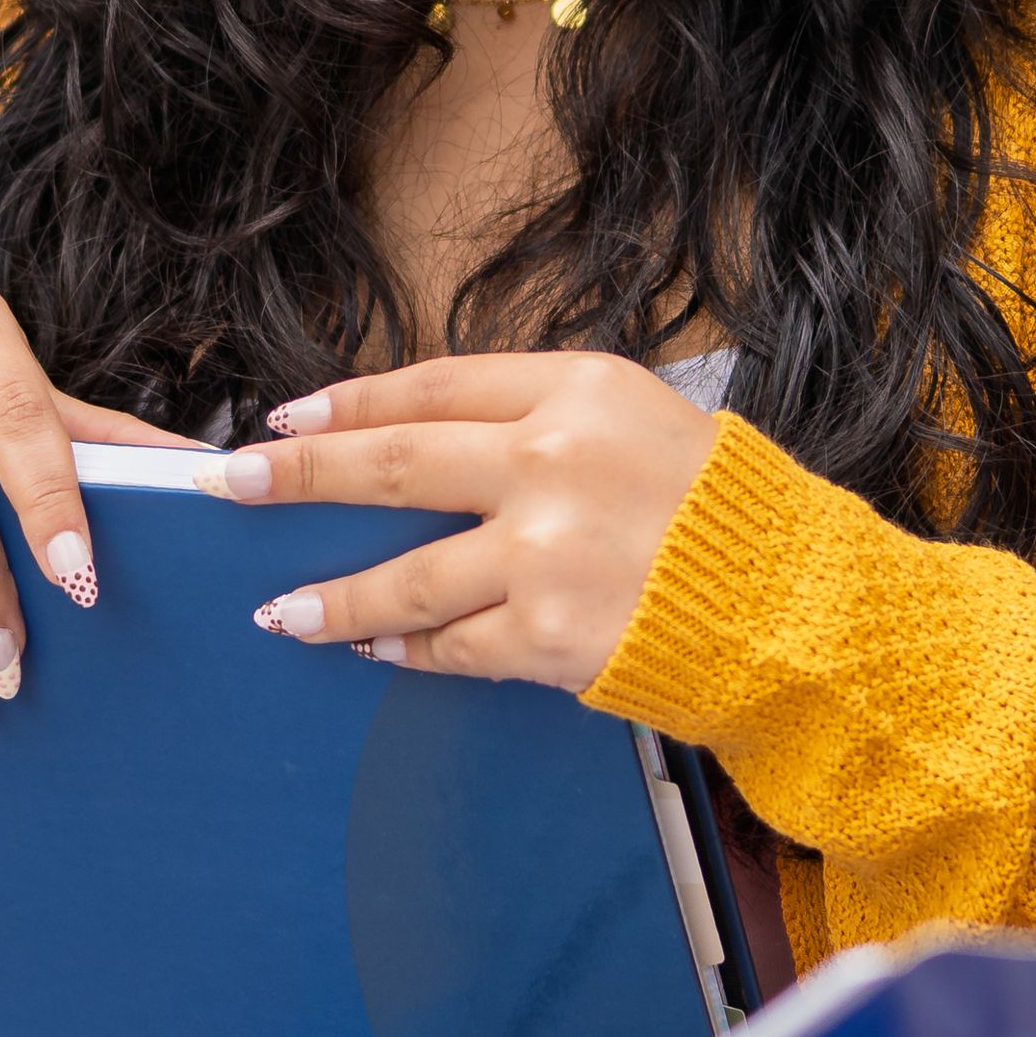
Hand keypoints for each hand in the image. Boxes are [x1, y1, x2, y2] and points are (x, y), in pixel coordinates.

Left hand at [221, 353, 727, 691]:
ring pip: (406, 574)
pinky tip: (373, 651)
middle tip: (230, 484)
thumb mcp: (649, 420)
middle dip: (298, 477)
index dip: (352, 402)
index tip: (289, 417)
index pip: (434, 385)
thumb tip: (437, 437)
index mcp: (581, 391)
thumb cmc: (735, 514)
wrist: (805, 606)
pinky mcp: (551, 635)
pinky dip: (408, 650)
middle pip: (392, 464)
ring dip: (334, 595)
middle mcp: (552, 463)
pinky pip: (453, 645)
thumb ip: (549, 419)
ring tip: (280, 609)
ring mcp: (547, 553)